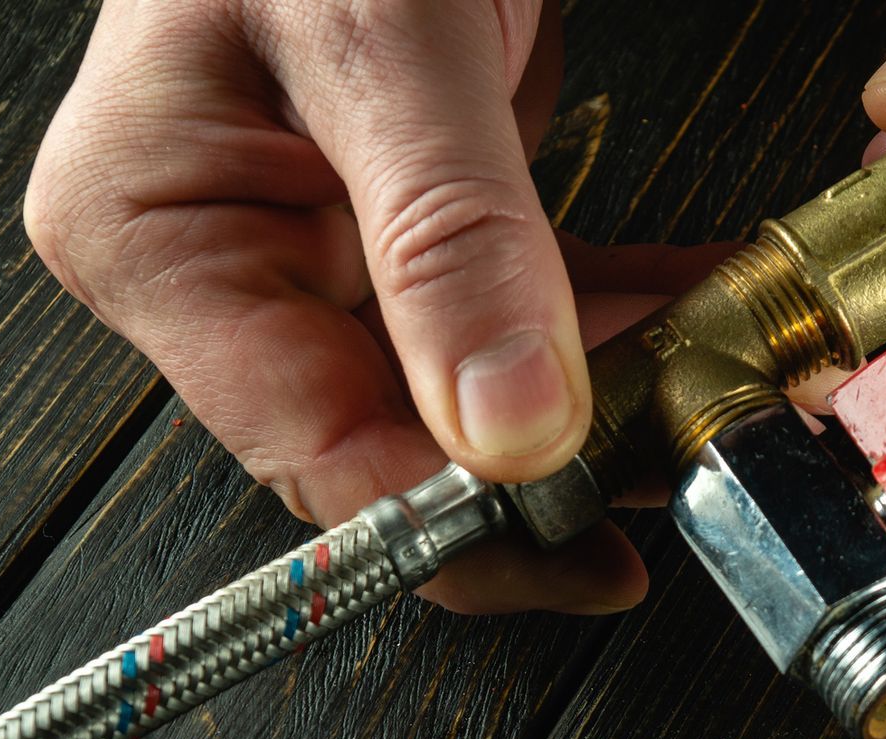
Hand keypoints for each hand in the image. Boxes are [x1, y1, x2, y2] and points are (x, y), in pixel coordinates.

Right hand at [25, 0, 684, 612]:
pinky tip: (703, 325)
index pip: (310, 451)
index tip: (587, 540)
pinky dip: (624, 328)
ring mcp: (327, 251)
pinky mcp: (414, 230)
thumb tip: (508, 433)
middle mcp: (234, 261)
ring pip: (481, 398)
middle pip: (401, 444)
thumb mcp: (375, 33)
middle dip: (556, 469)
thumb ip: (445, 232)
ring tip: (723, 397)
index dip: (454, 521)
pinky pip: (525, 316)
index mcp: (162, 232)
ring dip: (612, 403)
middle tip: (684, 465)